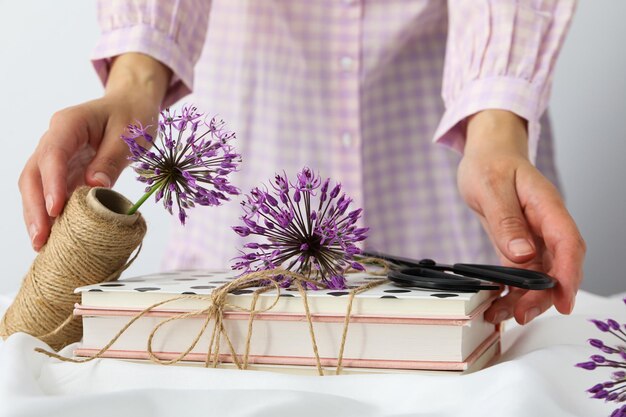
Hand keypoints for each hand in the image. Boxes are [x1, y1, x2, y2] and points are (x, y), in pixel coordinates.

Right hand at [19, 53, 170, 250]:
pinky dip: (49, 214)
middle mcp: (55, 139)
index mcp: (69, 123)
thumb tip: (95, 187)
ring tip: (42, 245)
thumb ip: (112, 159)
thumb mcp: (129, 134)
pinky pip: (51, 192)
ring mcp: (56, 156)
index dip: (51, 183)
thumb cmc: (132, 115)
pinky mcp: (64, 171)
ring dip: (37, 215)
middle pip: (34, 173)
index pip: (53, 154)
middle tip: (42, 238)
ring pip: (36, 186)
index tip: (55, 209)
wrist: (132, 105)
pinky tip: (52, 236)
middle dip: (35, 207)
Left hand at [458, 110, 585, 324]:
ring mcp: (534, 237)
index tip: (564, 300)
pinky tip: (498, 303)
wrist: (486, 155)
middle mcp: (546, 224)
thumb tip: (523, 255)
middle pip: (558, 266)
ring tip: (502, 315)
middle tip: (522, 314)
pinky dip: (512, 290)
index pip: (568, 243)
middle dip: (545, 295)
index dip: (569, 274)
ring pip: (540, 275)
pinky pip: (521, 273)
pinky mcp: (519, 245)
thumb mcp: (491, 187)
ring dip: (526, 299)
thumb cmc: (490, 164)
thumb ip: (506, 221)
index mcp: (546, 206)